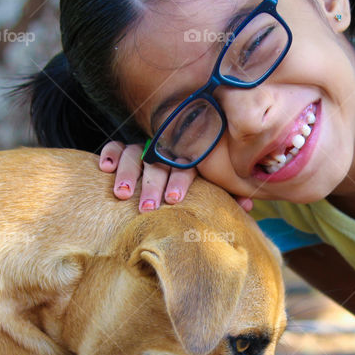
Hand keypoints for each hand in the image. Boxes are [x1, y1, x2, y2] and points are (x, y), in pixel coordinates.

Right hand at [99, 141, 253, 212]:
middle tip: (147, 207)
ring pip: (133, 154)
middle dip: (152, 184)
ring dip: (128, 173)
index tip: (174, 199)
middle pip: (157, 163)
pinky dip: (109, 154)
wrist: (172, 164)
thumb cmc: (192, 186)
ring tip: (122, 194)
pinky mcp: (123, 151)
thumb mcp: (211, 187)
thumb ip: (228, 194)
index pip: (185, 164)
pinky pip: (115, 147)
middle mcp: (165, 151)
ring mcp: (143, 149)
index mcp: (188, 159)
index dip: (179, 180)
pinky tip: (104, 168)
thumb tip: (250, 206)